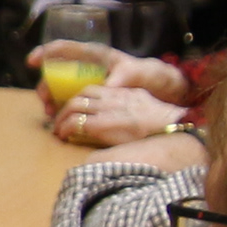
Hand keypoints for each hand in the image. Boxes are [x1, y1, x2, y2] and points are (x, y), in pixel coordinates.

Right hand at [28, 39, 187, 100]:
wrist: (164, 92)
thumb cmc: (153, 77)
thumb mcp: (143, 74)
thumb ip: (126, 77)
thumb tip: (106, 87)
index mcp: (98, 56)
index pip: (66, 48)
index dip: (46, 52)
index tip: (32, 61)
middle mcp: (88, 67)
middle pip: (56, 71)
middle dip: (45, 86)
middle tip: (45, 102)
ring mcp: (87, 82)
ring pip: (59, 88)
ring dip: (51, 100)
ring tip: (52, 114)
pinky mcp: (91, 97)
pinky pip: (69, 101)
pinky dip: (61, 109)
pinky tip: (61, 119)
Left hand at [48, 80, 189, 145]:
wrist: (168, 127)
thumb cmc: (161, 123)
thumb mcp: (143, 105)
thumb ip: (130, 104)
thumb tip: (122, 115)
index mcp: (120, 92)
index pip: (92, 89)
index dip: (79, 98)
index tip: (74, 109)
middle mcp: (110, 97)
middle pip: (79, 96)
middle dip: (65, 107)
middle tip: (60, 120)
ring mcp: (105, 110)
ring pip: (74, 106)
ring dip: (61, 118)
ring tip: (58, 129)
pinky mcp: (101, 124)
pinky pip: (76, 123)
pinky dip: (65, 129)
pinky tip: (63, 136)